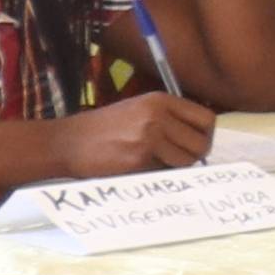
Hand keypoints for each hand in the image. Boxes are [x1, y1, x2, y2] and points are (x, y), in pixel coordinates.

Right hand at [60, 89, 214, 178]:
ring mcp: (149, 137)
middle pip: (201, 144)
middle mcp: (158, 115)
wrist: (67, 142)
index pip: (207, 119)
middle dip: (194, 156)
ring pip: (186, 161)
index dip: (205, 136)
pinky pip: (163, 172)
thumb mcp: (139, 110)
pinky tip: (137, 168)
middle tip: (178, 161)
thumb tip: (200, 140)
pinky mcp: (138, 159)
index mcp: (161, 100)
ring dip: (176, 167)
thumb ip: (168, 119)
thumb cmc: (103, 128)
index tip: (195, 146)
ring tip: (154, 163)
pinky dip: (156, 174)